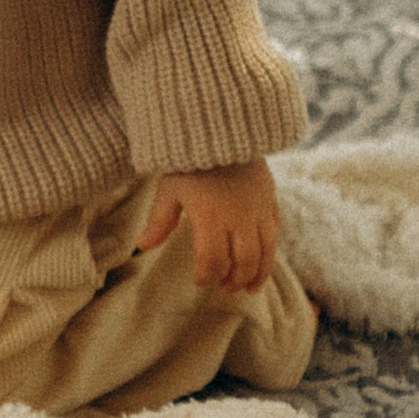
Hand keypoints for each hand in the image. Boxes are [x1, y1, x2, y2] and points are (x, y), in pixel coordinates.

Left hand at [140, 156, 280, 294]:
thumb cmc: (191, 160)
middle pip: (244, 262)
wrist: (222, 128)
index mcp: (211, 217)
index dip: (207, 276)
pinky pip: (275, 232)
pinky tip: (263, 260)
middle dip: (235, 280)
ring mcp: (259, 209)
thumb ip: (160, 220)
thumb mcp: (170, 188)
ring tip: (249, 287)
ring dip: (258, 273)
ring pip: (266, 252)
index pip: (213, 261)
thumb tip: (143, 245)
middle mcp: (239, 217)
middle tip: (225, 289)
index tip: (200, 280)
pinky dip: (270, 251)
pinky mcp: (271, 199)